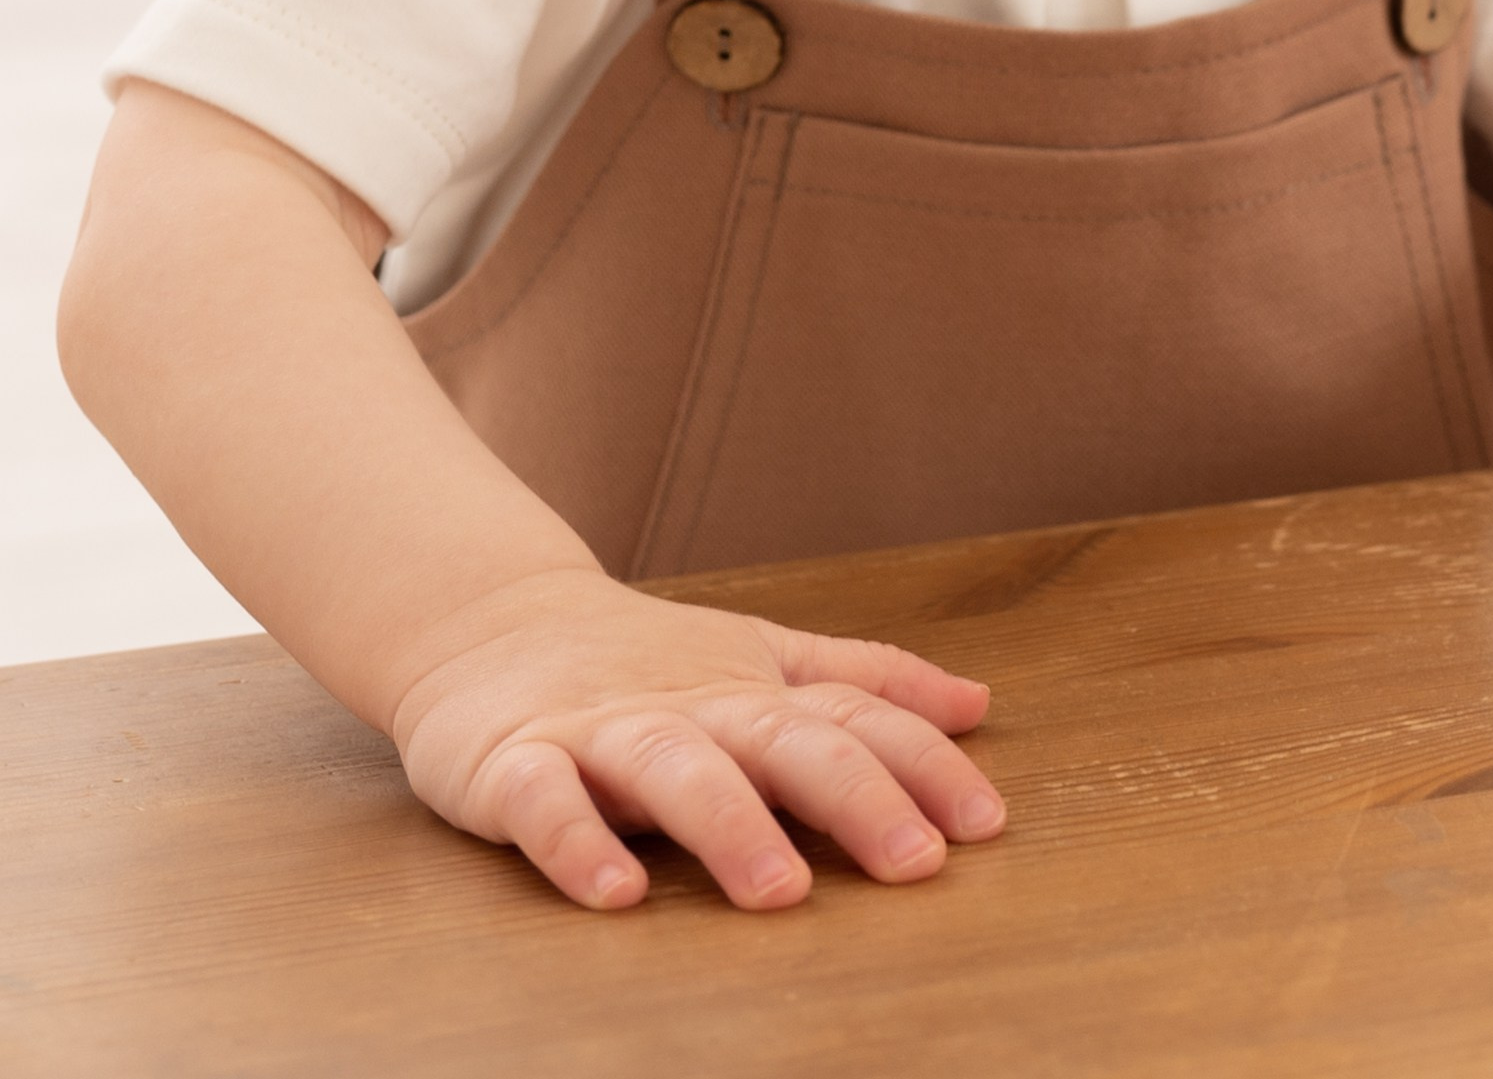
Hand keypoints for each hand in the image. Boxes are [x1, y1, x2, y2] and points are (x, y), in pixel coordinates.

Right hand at [391, 564, 1004, 909]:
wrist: (485, 619)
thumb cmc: (644, 660)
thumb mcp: (761, 658)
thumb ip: (863, 683)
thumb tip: (977, 705)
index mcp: (751, 690)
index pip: (852, 720)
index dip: (923, 766)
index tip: (987, 824)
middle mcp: (689, 707)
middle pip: (780, 742)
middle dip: (854, 798)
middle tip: (917, 863)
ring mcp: (602, 733)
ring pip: (673, 769)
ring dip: (729, 826)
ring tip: (783, 891)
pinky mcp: (515, 762)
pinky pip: (546, 803)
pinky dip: (578, 844)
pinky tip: (617, 894)